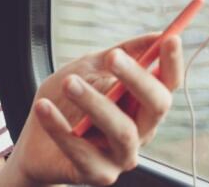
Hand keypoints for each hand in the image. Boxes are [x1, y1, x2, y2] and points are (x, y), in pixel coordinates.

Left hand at [9, 34, 183, 185]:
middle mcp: (141, 131)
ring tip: (69, 83)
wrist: (35, 143)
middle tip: (113, 57)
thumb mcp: (88, 69)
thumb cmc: (67, 101)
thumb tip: (154, 36)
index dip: (173, 63)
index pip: (168, 83)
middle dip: (137, 79)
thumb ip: (118, 54)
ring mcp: (122, 156)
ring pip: (122, 130)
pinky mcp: (99, 174)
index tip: (171, 39)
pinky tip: (43, 107)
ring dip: (95, 103)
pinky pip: (83, 152)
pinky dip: (61, 127)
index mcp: (142, 104)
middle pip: (156, 106)